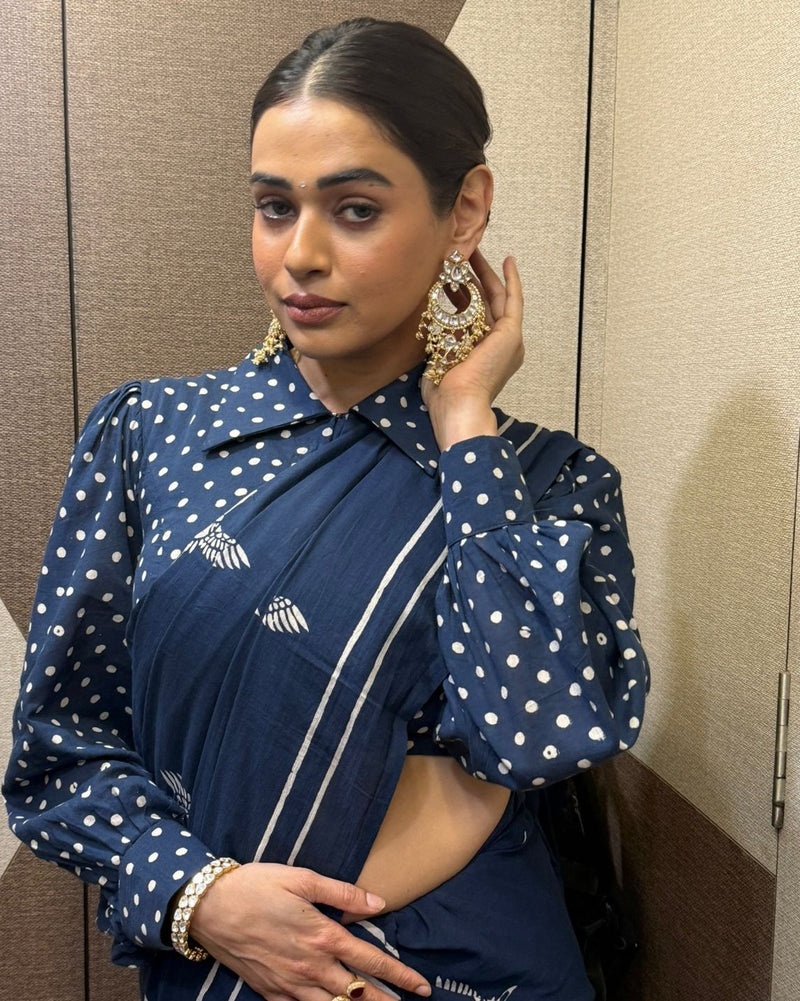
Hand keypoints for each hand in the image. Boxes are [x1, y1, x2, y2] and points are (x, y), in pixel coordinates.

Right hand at [189, 862, 429, 1000]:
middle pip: (357, 992)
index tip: (421, 986)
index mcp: (321, 934)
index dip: (399, 973)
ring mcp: (290, 984)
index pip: (370, 959)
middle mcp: (310, 966)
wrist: (208, 908)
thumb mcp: (302, 879)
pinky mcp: (270, 992)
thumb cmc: (256, 886)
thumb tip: (379, 902)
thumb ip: (342, 892)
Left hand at [422, 250, 523, 450]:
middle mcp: (498, 344)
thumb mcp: (439, 360)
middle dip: (474, 276)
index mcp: (482, 352)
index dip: (467, 292)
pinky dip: (512, 280)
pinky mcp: (511, 334)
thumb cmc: (445, 393)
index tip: (456, 274)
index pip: (474, 315)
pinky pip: (513, 301)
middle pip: (486, 302)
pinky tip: (507, 261)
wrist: (459, 406)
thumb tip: (430, 324)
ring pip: (496, 297)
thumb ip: (441, 342)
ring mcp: (507, 339)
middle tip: (462, 254)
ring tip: (471, 251)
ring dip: (485, 272)